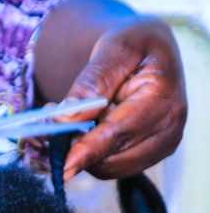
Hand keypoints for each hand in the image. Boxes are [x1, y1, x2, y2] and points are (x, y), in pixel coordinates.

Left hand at [61, 17, 186, 180]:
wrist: (150, 53)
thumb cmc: (134, 44)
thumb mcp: (116, 47)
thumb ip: (93, 82)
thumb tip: (65, 119)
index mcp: (163, 99)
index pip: (117, 134)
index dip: (86, 151)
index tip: (61, 166)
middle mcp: (168, 129)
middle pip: (108, 157)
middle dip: (72, 148)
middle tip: (44, 124)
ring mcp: (159, 147)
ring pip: (105, 167)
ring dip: (76, 152)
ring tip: (62, 123)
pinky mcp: (146, 157)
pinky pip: (107, 167)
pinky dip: (86, 156)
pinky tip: (77, 133)